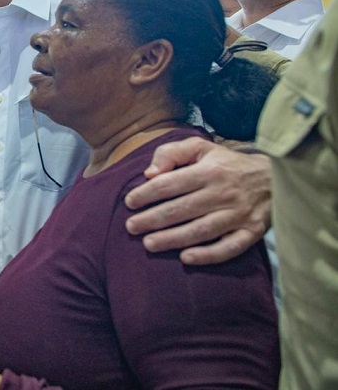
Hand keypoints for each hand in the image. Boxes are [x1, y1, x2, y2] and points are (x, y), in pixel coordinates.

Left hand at [124, 137, 271, 264]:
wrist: (276, 177)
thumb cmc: (227, 163)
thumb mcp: (200, 147)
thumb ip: (171, 153)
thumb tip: (149, 173)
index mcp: (209, 170)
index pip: (170, 183)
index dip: (146, 194)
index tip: (129, 202)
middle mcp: (223, 193)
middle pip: (181, 209)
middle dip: (152, 219)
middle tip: (130, 227)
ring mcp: (239, 214)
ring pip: (201, 230)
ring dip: (172, 239)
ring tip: (148, 244)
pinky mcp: (252, 232)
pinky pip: (229, 248)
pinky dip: (208, 255)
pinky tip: (186, 258)